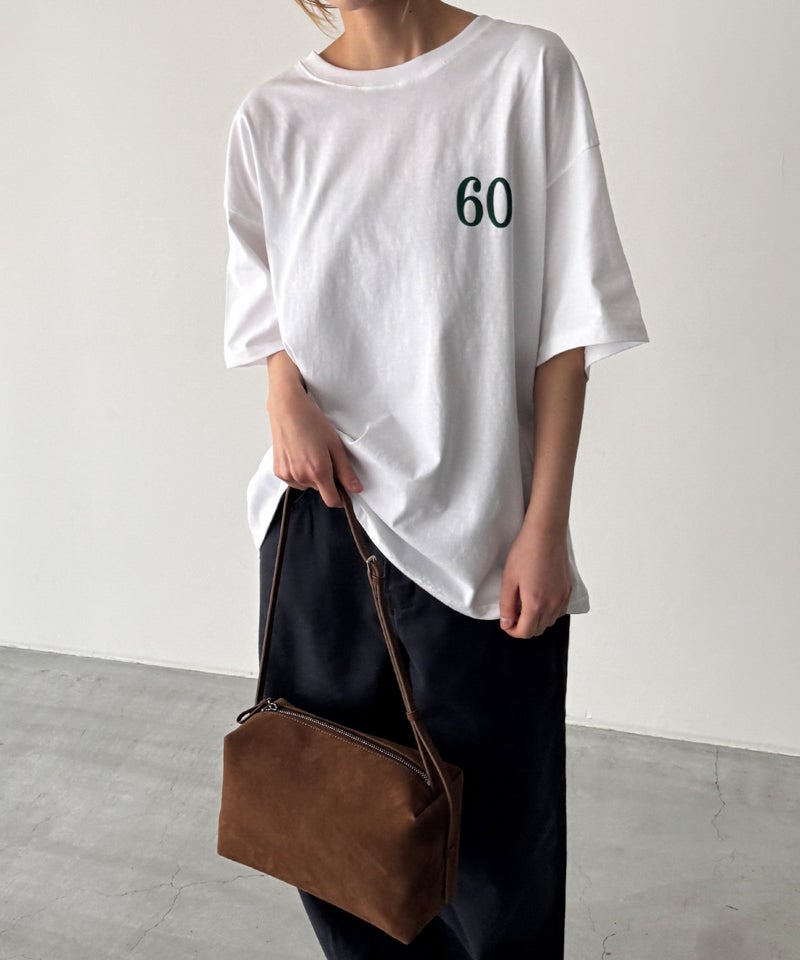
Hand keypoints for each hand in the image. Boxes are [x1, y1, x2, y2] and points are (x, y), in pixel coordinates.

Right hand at [267, 365, 362, 508]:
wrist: (287, 409)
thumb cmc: (312, 422)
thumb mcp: (335, 445)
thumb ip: (346, 471)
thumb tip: (356, 489)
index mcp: (318, 471)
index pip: (332, 500)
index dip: (341, 498)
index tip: (344, 490)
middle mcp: (301, 477)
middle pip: (319, 491)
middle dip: (325, 480)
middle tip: (325, 457)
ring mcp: (288, 475)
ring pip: (306, 486)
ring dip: (311, 477)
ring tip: (310, 454)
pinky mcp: (278, 471)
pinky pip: (294, 481)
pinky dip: (299, 473)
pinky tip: (299, 455)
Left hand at [498, 522, 571, 637]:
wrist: (546, 533)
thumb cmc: (525, 553)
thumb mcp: (509, 580)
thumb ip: (507, 606)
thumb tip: (506, 624)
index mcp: (535, 604)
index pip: (525, 632)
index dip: (512, 631)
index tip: (506, 622)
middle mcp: (552, 605)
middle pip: (538, 630)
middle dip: (524, 627)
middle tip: (514, 613)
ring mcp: (563, 597)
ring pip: (549, 622)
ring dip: (537, 620)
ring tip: (525, 604)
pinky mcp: (569, 589)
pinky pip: (559, 611)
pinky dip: (549, 611)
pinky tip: (540, 598)